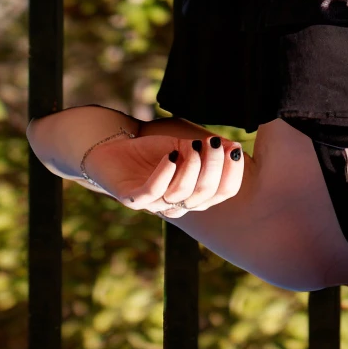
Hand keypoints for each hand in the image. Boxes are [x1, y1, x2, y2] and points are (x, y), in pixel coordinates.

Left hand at [80, 125, 244, 216]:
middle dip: (214, 167)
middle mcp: (177, 205)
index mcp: (193, 196)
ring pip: (181, 194)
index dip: (232, 173)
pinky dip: (165, 173)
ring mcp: (154, 205)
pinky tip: (171, 155)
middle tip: (213, 143)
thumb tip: (233, 146)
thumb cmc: (151, 151)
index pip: (222, 193)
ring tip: (191, 145)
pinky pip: (153, 192)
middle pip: (204, 194)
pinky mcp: (132, 198)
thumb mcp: (184, 147)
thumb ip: (205, 150)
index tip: (235, 149)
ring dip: (190, 167)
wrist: (112, 149)